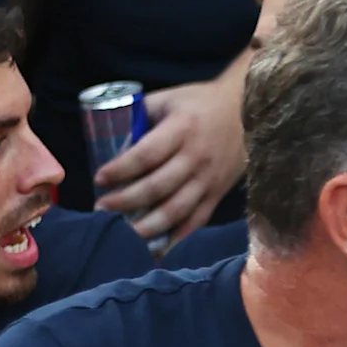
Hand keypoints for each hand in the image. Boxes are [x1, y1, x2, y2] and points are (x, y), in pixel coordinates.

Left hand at [94, 71, 246, 243]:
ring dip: (147, 225)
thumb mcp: (168, 99)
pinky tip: (157, 247)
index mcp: (181, 129)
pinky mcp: (218, 194)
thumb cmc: (200, 103)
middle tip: (102, 208)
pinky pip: (197, 221)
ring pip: (176, 210)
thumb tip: (112, 143)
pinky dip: (176, 237)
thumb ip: (140, 117)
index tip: (99, 178)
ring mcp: (209, 179)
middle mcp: (196, 157)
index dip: (121, 169)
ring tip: (124, 233)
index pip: (146, 155)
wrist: (246, 112)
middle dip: (125, 201)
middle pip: (158, 187)